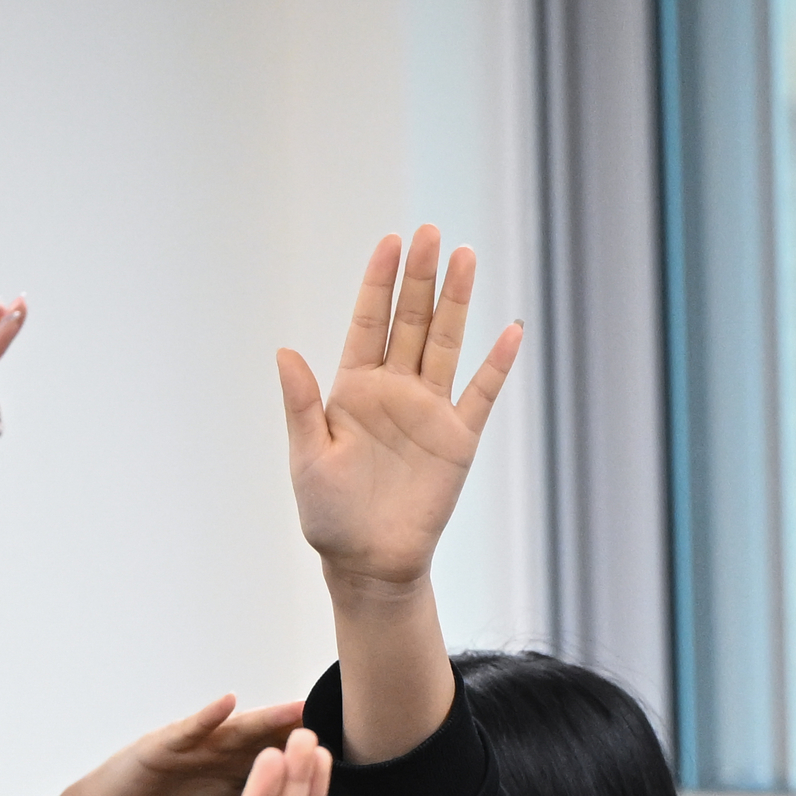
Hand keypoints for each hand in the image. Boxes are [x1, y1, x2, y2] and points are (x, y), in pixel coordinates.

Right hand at [48, 694, 312, 795]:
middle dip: (300, 739)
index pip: (282, 773)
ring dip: (266, 721)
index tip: (350, 765)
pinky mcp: (159, 747)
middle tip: (336, 729)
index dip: (311, 769)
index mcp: (239, 777)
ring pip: (236, 734)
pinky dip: (206, 716)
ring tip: (296, 709)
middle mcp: (221, 757)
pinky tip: (226, 702)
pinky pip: (187, 730)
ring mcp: (193, 749)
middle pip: (268, 747)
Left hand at [282, 227, 521, 597]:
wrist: (370, 563)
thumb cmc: (329, 515)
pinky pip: (481, 394)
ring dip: (457, 301)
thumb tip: (284, 350)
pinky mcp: (458, 439)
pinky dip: (497, 364)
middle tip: (431, 233)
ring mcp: (429, 411)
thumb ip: (301, 403)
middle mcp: (394, 390)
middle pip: (411, 321)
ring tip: (466, 256)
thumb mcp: (306, 457)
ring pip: (446, 343)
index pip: (368, 322)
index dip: (378, 283)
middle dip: (421, 277)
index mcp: (352, 388)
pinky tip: (511, 331)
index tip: (390, 242)